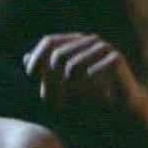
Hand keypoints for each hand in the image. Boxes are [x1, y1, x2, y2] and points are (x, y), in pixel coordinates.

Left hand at [23, 33, 144, 111]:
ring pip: (71, 65)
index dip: (37, 57)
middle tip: (48, 102)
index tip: (30, 76)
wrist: (122, 108)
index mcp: (76, 41)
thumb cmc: (90, 96)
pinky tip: (86, 98)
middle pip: (58, 55)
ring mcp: (104, 47)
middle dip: (50, 80)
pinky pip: (89, 72)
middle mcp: (89, 40)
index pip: (49, 41)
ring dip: (65, 88)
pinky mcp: (116, 58)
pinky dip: (84, 88)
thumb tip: (25, 57)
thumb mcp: (61, 84)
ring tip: (66, 103)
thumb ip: (45, 71)